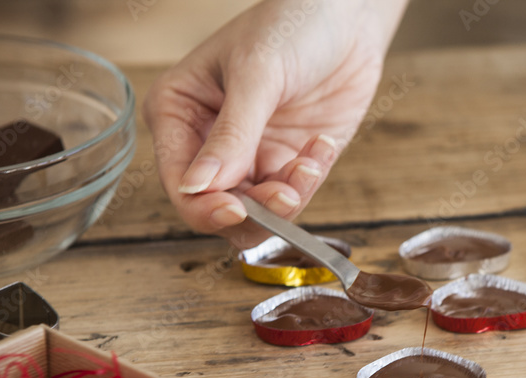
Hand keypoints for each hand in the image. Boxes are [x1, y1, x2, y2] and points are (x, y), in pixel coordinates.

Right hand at [143, 0, 408, 247]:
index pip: (180, 183)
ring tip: (310, 161)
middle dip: (254, 209)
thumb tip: (199, 188)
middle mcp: (208, 143)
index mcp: (178, 114)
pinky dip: (309, 180)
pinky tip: (322, 144)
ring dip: (288, 197)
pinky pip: (293, 196)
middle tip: (285, 194)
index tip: (235, 210)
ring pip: (258, 212)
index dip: (204, 207)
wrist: (347, 15)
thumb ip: (232, 135)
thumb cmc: (291, 23)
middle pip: (217, 208)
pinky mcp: (289, 162)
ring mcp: (251, 156)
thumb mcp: (256, 74)